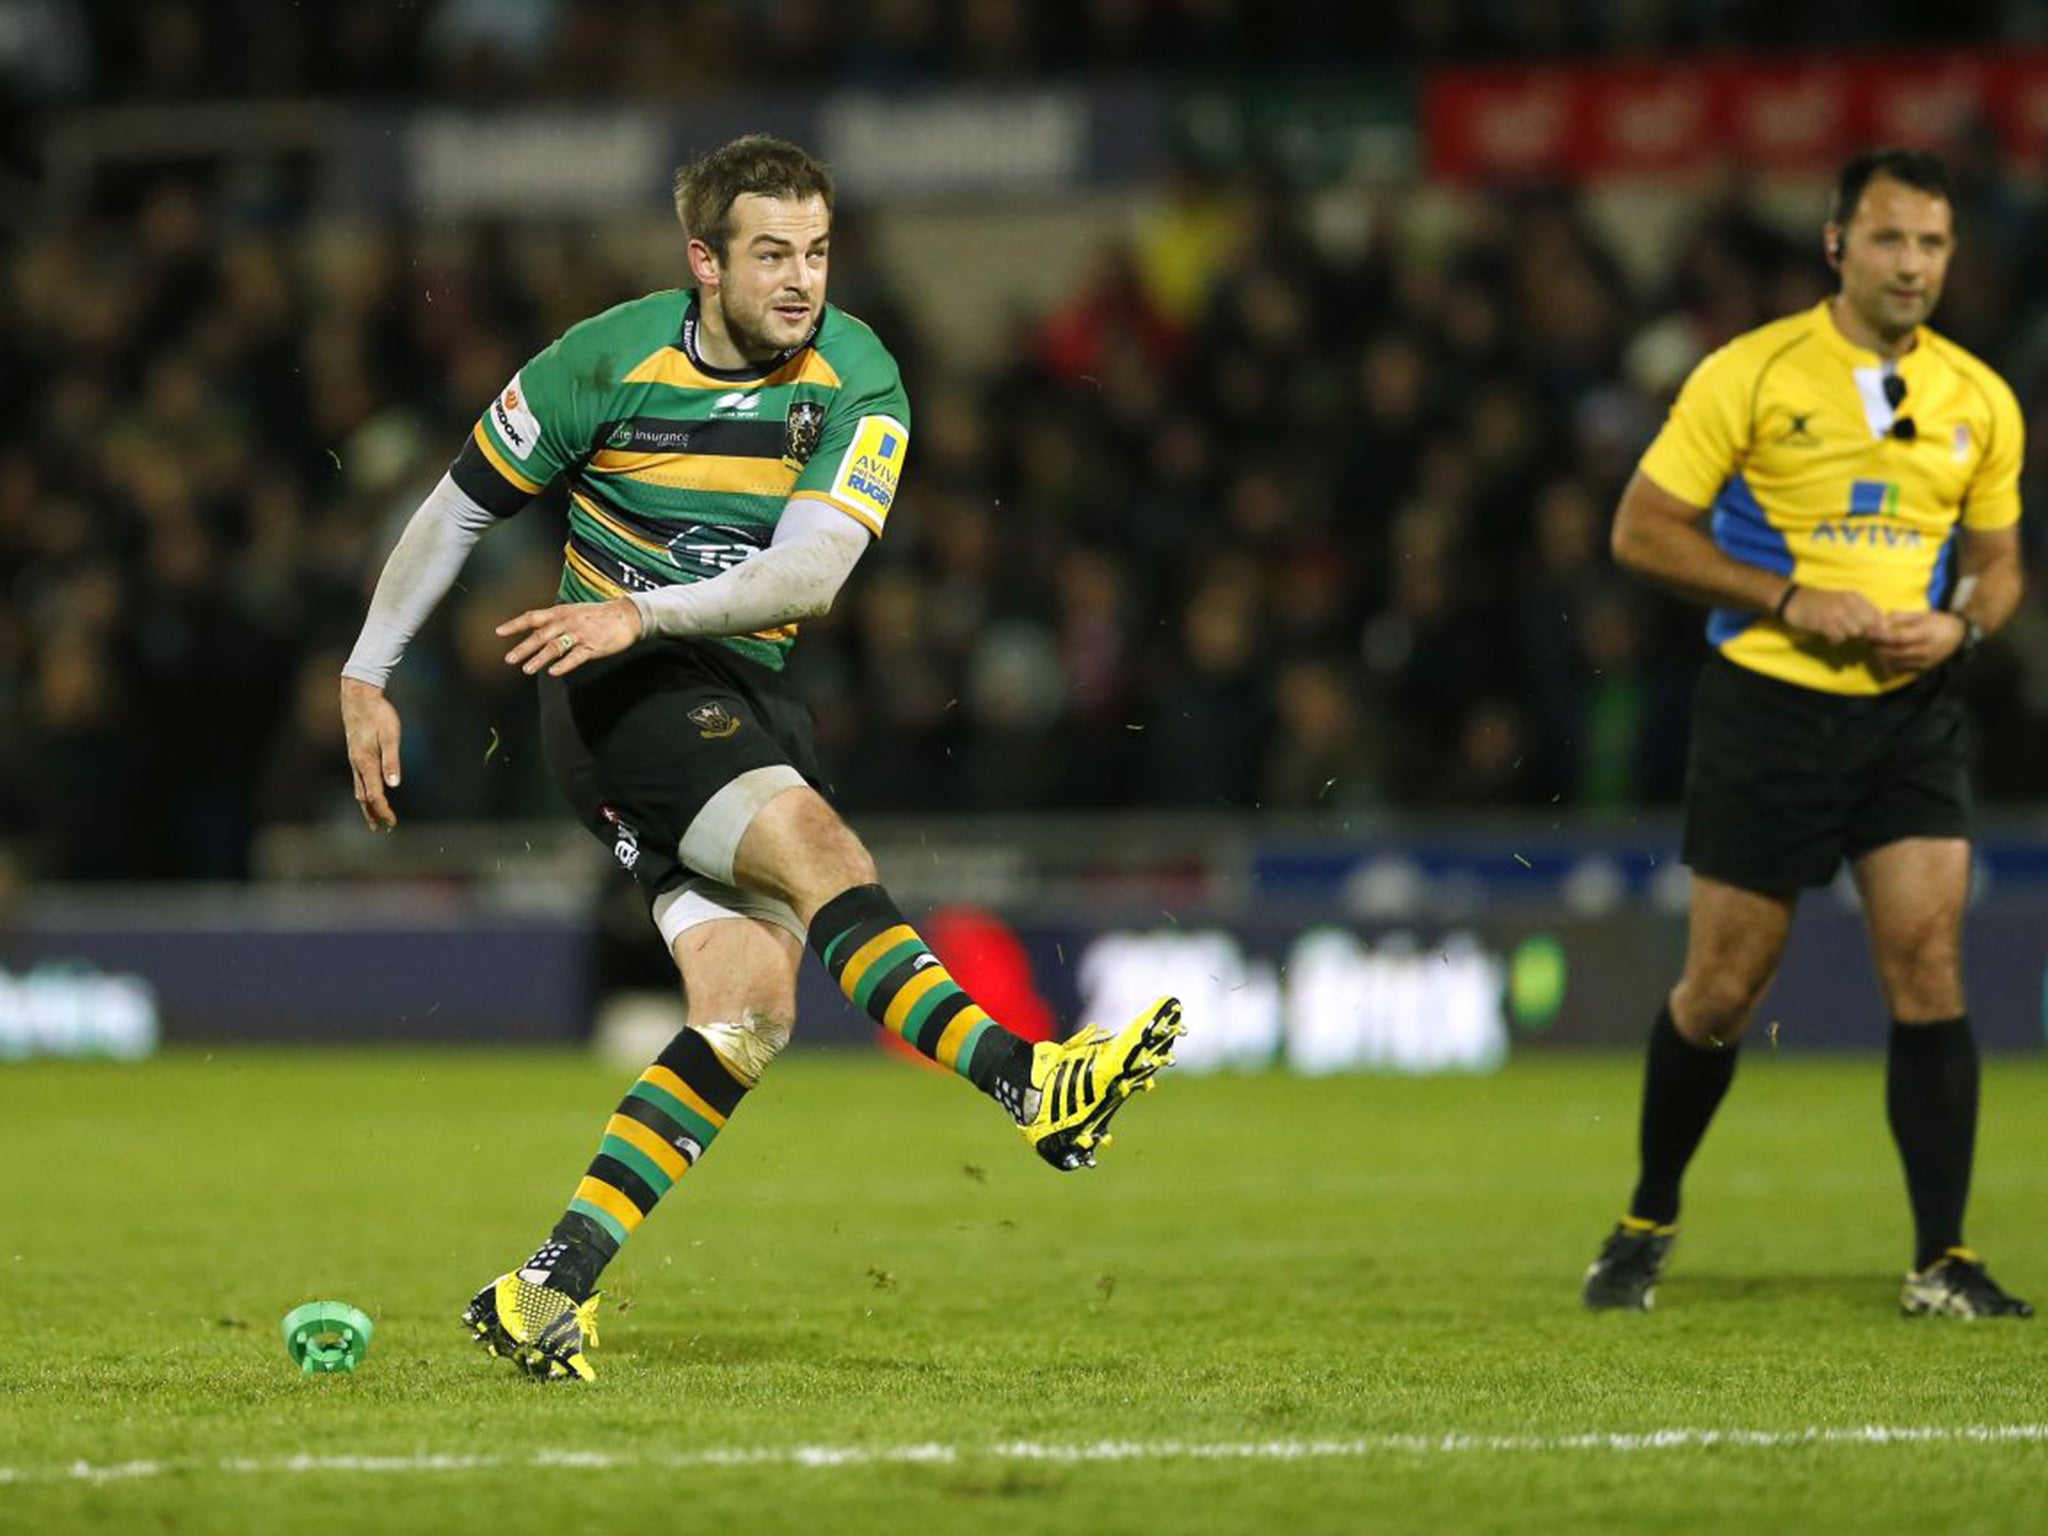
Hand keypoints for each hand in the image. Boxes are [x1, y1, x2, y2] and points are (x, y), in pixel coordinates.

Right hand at [340, 677, 402, 830]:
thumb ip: (392, 760)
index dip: (383, 811)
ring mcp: (354, 759)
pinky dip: (364, 793)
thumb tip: (394, 784)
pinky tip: (369, 794)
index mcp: (365, 762)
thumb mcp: (391, 736)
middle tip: (383, 829)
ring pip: (359, 789)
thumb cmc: (378, 714)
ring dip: (367, 806)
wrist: (359, 696)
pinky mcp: (355, 754)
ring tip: (375, 819)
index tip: (392, 823)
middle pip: (363, 797)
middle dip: (373, 814)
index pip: (374, 795)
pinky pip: (358, 780)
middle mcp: (357, 764)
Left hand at [497, 597, 643, 676]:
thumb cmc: (599, 615)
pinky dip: (563, 665)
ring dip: (539, 658)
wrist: (627, 615)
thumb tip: (536, 628)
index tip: (499, 632)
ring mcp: (580, 635)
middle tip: (509, 659)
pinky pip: (575, 657)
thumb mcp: (574, 611)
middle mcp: (567, 622)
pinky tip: (553, 673)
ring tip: (527, 669)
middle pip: (540, 635)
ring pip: (555, 647)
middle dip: (523, 648)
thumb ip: (555, 620)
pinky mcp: (593, 647)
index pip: (533, 617)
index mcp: (561, 612)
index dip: (515, 625)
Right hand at [1781, 585, 1882, 644]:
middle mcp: (1848, 603)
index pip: (1878, 615)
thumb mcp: (1844, 602)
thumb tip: (1882, 626)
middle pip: (1869, 626)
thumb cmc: (1821, 603)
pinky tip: (1827, 635)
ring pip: (1854, 633)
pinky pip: (1839, 638)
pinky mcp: (1825, 623)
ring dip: (1848, 637)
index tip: (1871, 634)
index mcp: (1855, 597)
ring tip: (1837, 634)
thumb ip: (1862, 611)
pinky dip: (1835, 640)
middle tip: (1855, 638)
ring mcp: (1836, 613)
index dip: (1879, 628)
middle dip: (1864, 634)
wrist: (1794, 600)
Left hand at [1868, 609, 1966, 676]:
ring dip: (1881, 656)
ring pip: (1896, 662)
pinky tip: (1884, 656)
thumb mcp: (1923, 614)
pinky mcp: (1922, 669)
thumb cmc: (1939, 622)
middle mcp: (1924, 650)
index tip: (1868, 632)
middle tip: (1867, 641)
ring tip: (1873, 647)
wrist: (1959, 637)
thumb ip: (1902, 617)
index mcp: (1925, 634)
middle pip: (1894, 652)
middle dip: (1877, 647)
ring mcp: (1923, 662)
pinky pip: (1901, 669)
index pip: (1898, 638)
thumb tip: (1883, 620)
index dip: (1881, 636)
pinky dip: (1890, 663)